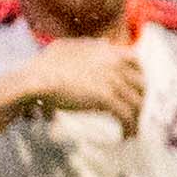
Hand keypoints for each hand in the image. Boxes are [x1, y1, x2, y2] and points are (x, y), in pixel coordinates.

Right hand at [16, 37, 146, 132]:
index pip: (135, 60)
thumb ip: (89, 45)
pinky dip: (129, 127)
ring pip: (136, 102)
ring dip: (136, 117)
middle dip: (140, 99)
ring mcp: (111, 80)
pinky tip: (126, 135)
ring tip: (132, 128)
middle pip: (140, 84)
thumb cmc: (45, 66)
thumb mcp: (68, 47)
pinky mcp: (105, 98)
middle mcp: (113, 64)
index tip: (136, 88)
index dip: (139, 76)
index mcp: (107, 51)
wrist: (36, 78)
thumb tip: (104, 41)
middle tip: (135, 111)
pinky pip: (125, 115)